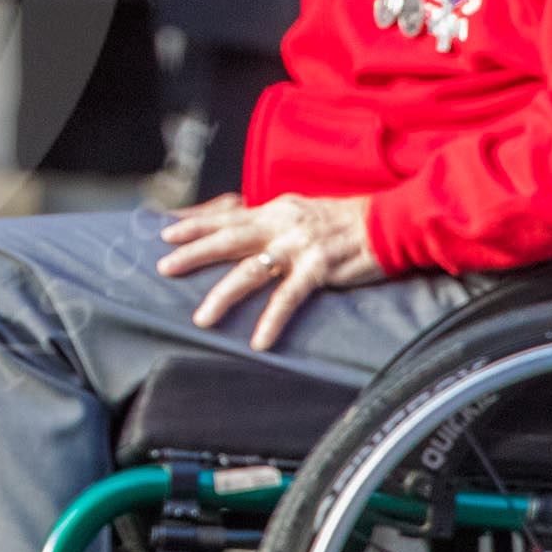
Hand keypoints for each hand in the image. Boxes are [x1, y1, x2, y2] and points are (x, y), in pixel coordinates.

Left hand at [157, 193, 383, 351]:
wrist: (388, 223)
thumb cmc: (341, 221)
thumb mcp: (297, 211)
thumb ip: (266, 221)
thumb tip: (232, 226)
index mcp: (273, 210)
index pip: (225, 214)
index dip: (194, 222)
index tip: (163, 230)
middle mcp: (280, 224)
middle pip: (227, 238)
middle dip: (193, 253)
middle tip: (163, 267)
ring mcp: (299, 246)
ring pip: (251, 271)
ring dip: (224, 295)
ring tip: (201, 318)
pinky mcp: (320, 269)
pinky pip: (290, 298)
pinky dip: (273, 320)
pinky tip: (259, 341)